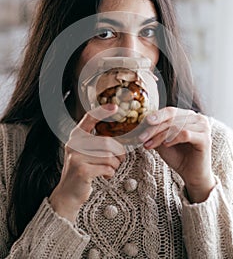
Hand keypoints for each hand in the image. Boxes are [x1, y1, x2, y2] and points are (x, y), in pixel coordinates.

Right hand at [49, 104, 125, 221]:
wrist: (68, 193)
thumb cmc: (81, 170)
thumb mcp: (84, 152)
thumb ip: (95, 141)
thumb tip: (119, 137)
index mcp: (76, 136)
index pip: (89, 118)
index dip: (103, 111)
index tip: (115, 106)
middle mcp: (74, 144)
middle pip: (107, 142)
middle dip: (119, 152)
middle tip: (120, 159)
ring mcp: (76, 157)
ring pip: (109, 156)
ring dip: (115, 165)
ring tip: (110, 169)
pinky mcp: (81, 170)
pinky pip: (107, 168)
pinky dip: (110, 173)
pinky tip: (105, 176)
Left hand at [139, 107, 215, 202]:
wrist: (191, 175)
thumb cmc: (178, 156)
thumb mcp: (162, 141)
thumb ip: (155, 131)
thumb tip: (140, 124)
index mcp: (188, 115)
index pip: (170, 111)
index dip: (156, 116)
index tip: (144, 122)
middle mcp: (197, 118)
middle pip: (171, 118)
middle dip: (154, 128)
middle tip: (142, 137)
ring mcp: (203, 127)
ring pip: (176, 126)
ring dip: (160, 136)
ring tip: (150, 145)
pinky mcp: (205, 138)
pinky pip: (185, 134)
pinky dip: (173, 138)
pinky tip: (165, 145)